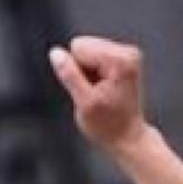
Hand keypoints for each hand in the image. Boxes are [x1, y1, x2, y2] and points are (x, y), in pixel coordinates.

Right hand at [49, 35, 150, 153]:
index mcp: (120, 60)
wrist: (127, 137)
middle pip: (84, 46)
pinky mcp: (123, 59)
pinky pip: (95, 58)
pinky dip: (94, 75)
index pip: (79, 47)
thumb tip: (55, 53)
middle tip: (94, 93)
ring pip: (88, 53)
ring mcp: (126, 54)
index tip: (89, 91)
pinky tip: (103, 90)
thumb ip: (69, 76)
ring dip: (87, 74)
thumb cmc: (108, 126)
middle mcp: (127, 52)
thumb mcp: (84, 103)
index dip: (76, 72)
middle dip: (82, 71)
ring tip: (99, 93)